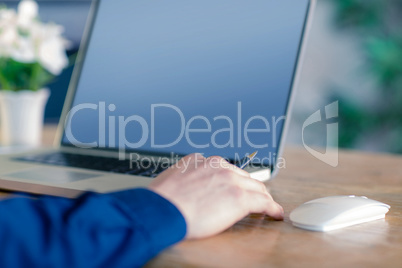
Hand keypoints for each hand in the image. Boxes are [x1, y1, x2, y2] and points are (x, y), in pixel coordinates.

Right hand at [149, 153, 283, 239]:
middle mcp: (217, 165)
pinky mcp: (239, 197)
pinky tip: (275, 214)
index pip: (225, 169)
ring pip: (256, 187)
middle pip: (243, 176)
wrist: (160, 210)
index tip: (234, 188)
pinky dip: (272, 208)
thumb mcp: (171, 180)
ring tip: (268, 207)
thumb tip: (189, 189)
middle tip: (254, 199)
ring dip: (262, 197)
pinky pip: (263, 202)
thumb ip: (185, 179)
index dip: (232, 181)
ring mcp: (230, 180)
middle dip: (249, 188)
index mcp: (200, 160)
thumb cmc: (160, 202)